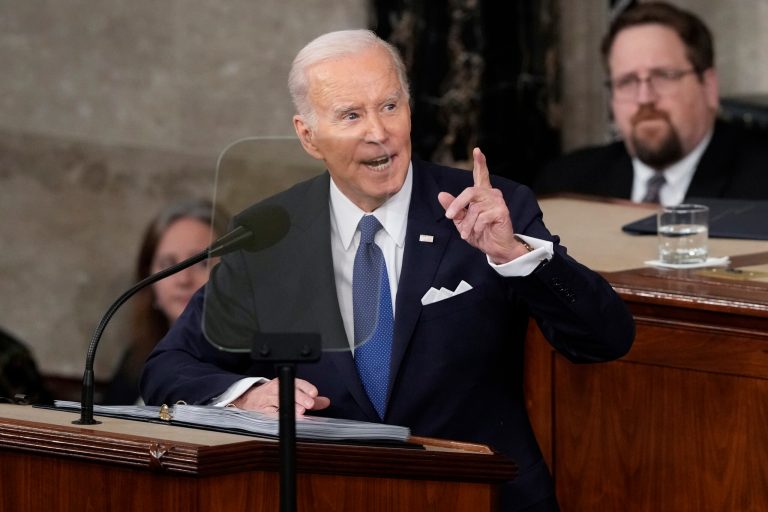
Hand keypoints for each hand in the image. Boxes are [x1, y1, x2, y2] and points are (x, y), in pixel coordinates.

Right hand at [230, 378, 330, 414]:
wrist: (250, 399)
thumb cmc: (273, 396)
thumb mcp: (292, 393)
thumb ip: (309, 398)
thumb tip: (326, 402)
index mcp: (285, 382)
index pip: (297, 382)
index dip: (306, 387)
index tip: (314, 393)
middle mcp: (276, 388)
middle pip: (289, 391)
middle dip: (300, 397)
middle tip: (310, 404)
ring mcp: (268, 398)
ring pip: (279, 401)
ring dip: (291, 407)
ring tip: (300, 412)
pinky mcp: (261, 409)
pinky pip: (269, 412)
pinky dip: (278, 416)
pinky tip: (285, 419)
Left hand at [437, 147, 529, 263]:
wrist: (495, 248)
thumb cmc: (480, 233)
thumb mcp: (462, 220)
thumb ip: (453, 208)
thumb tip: (441, 194)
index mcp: (482, 194)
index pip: (481, 175)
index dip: (480, 162)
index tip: (477, 150)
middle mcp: (491, 194)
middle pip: (470, 191)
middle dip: (457, 204)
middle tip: (449, 216)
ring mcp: (498, 202)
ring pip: (475, 209)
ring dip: (467, 224)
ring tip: (467, 233)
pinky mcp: (502, 211)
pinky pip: (482, 217)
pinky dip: (476, 227)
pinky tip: (478, 232)